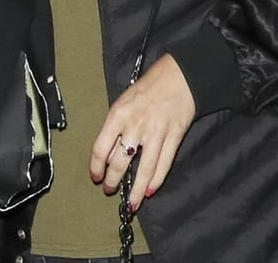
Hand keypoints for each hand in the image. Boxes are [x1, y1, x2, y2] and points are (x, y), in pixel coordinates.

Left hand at [89, 53, 195, 210]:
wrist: (182, 73)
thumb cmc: (151, 84)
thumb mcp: (125, 99)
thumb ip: (117, 125)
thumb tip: (110, 154)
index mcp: (119, 113)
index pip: (100, 148)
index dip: (96, 167)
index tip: (95, 176)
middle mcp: (136, 124)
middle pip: (120, 162)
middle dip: (113, 181)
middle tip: (110, 189)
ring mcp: (157, 131)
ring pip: (144, 169)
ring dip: (136, 190)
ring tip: (131, 203)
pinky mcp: (174, 135)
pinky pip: (164, 163)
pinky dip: (156, 180)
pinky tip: (150, 190)